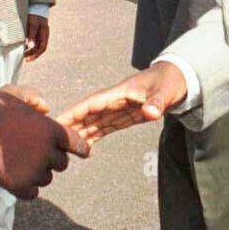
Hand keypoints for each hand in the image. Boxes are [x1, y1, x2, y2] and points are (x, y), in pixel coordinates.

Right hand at [0, 84, 88, 198]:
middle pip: (62, 164)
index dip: (80, 149)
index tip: (81, 152)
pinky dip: (25, 188)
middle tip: (33, 154)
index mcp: (54, 131)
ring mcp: (35, 171)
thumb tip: (47, 109)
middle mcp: (48, 153)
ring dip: (37, 174)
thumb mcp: (16, 94)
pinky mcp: (19, 186)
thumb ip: (35, 98)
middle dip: (52, 160)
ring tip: (17, 162)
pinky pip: (32, 193)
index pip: (79, 146)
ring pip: (46, 179)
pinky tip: (14, 177)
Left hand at [24, 14, 48, 61]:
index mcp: (44, 35)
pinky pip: (33, 41)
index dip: (35, 55)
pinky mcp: (35, 32)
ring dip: (30, 50)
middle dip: (32, 54)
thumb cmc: (35, 16)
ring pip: (36, 45)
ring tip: (22, 54)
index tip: (28, 59)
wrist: (36, 7)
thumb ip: (32, 36)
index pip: (42, 48)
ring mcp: (40, 34)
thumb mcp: (33, 25)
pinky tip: (23, 46)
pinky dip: (28, 45)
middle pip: (39, 48)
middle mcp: (43, 36)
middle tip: (24, 59)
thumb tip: (30, 46)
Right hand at [57, 62, 187, 142]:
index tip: (58, 122)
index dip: (75, 113)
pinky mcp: (125, 116)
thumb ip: (157, 102)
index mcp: (119, 93)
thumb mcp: (165, 91)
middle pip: (87, 114)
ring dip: (80, 134)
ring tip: (64, 150)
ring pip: (94, 123)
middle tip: (51, 140)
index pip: (92, 103)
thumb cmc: (169, 81)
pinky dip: (95, 137)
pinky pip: (105, 128)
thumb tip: (151, 113)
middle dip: (70, 125)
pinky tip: (86, 149)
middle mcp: (114, 101)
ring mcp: (118, 109)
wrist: (178, 79)